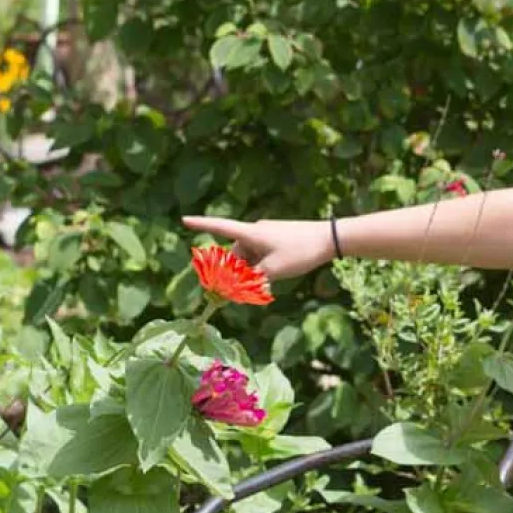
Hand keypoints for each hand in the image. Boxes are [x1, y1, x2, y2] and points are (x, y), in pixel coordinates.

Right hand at [181, 216, 335, 279]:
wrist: (328, 239)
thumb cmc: (300, 252)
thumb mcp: (274, 270)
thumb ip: (253, 279)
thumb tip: (238, 284)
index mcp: (251, 234)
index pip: (220, 227)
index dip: (201, 225)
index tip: (183, 220)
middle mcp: (256, 231)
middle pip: (235, 254)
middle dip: (235, 272)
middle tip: (239, 291)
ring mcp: (266, 235)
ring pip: (249, 257)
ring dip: (250, 272)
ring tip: (266, 285)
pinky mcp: (276, 240)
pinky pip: (260, 255)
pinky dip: (260, 267)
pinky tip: (272, 278)